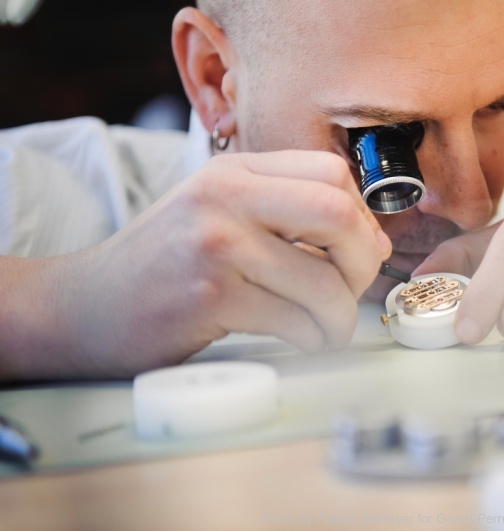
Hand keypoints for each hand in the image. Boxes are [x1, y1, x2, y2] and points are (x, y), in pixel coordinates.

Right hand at [19, 151, 390, 377]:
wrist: (83, 307)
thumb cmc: (163, 264)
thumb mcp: (219, 215)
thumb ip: (288, 215)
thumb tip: (374, 242)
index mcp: (234, 170)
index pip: (333, 173)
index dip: (362, 218)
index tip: (354, 252)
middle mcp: (226, 196)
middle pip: (339, 214)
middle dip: (364, 263)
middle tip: (352, 291)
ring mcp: (215, 243)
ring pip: (324, 281)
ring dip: (342, 318)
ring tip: (328, 330)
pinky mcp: (209, 296)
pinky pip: (296, 321)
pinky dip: (314, 340)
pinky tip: (305, 342)